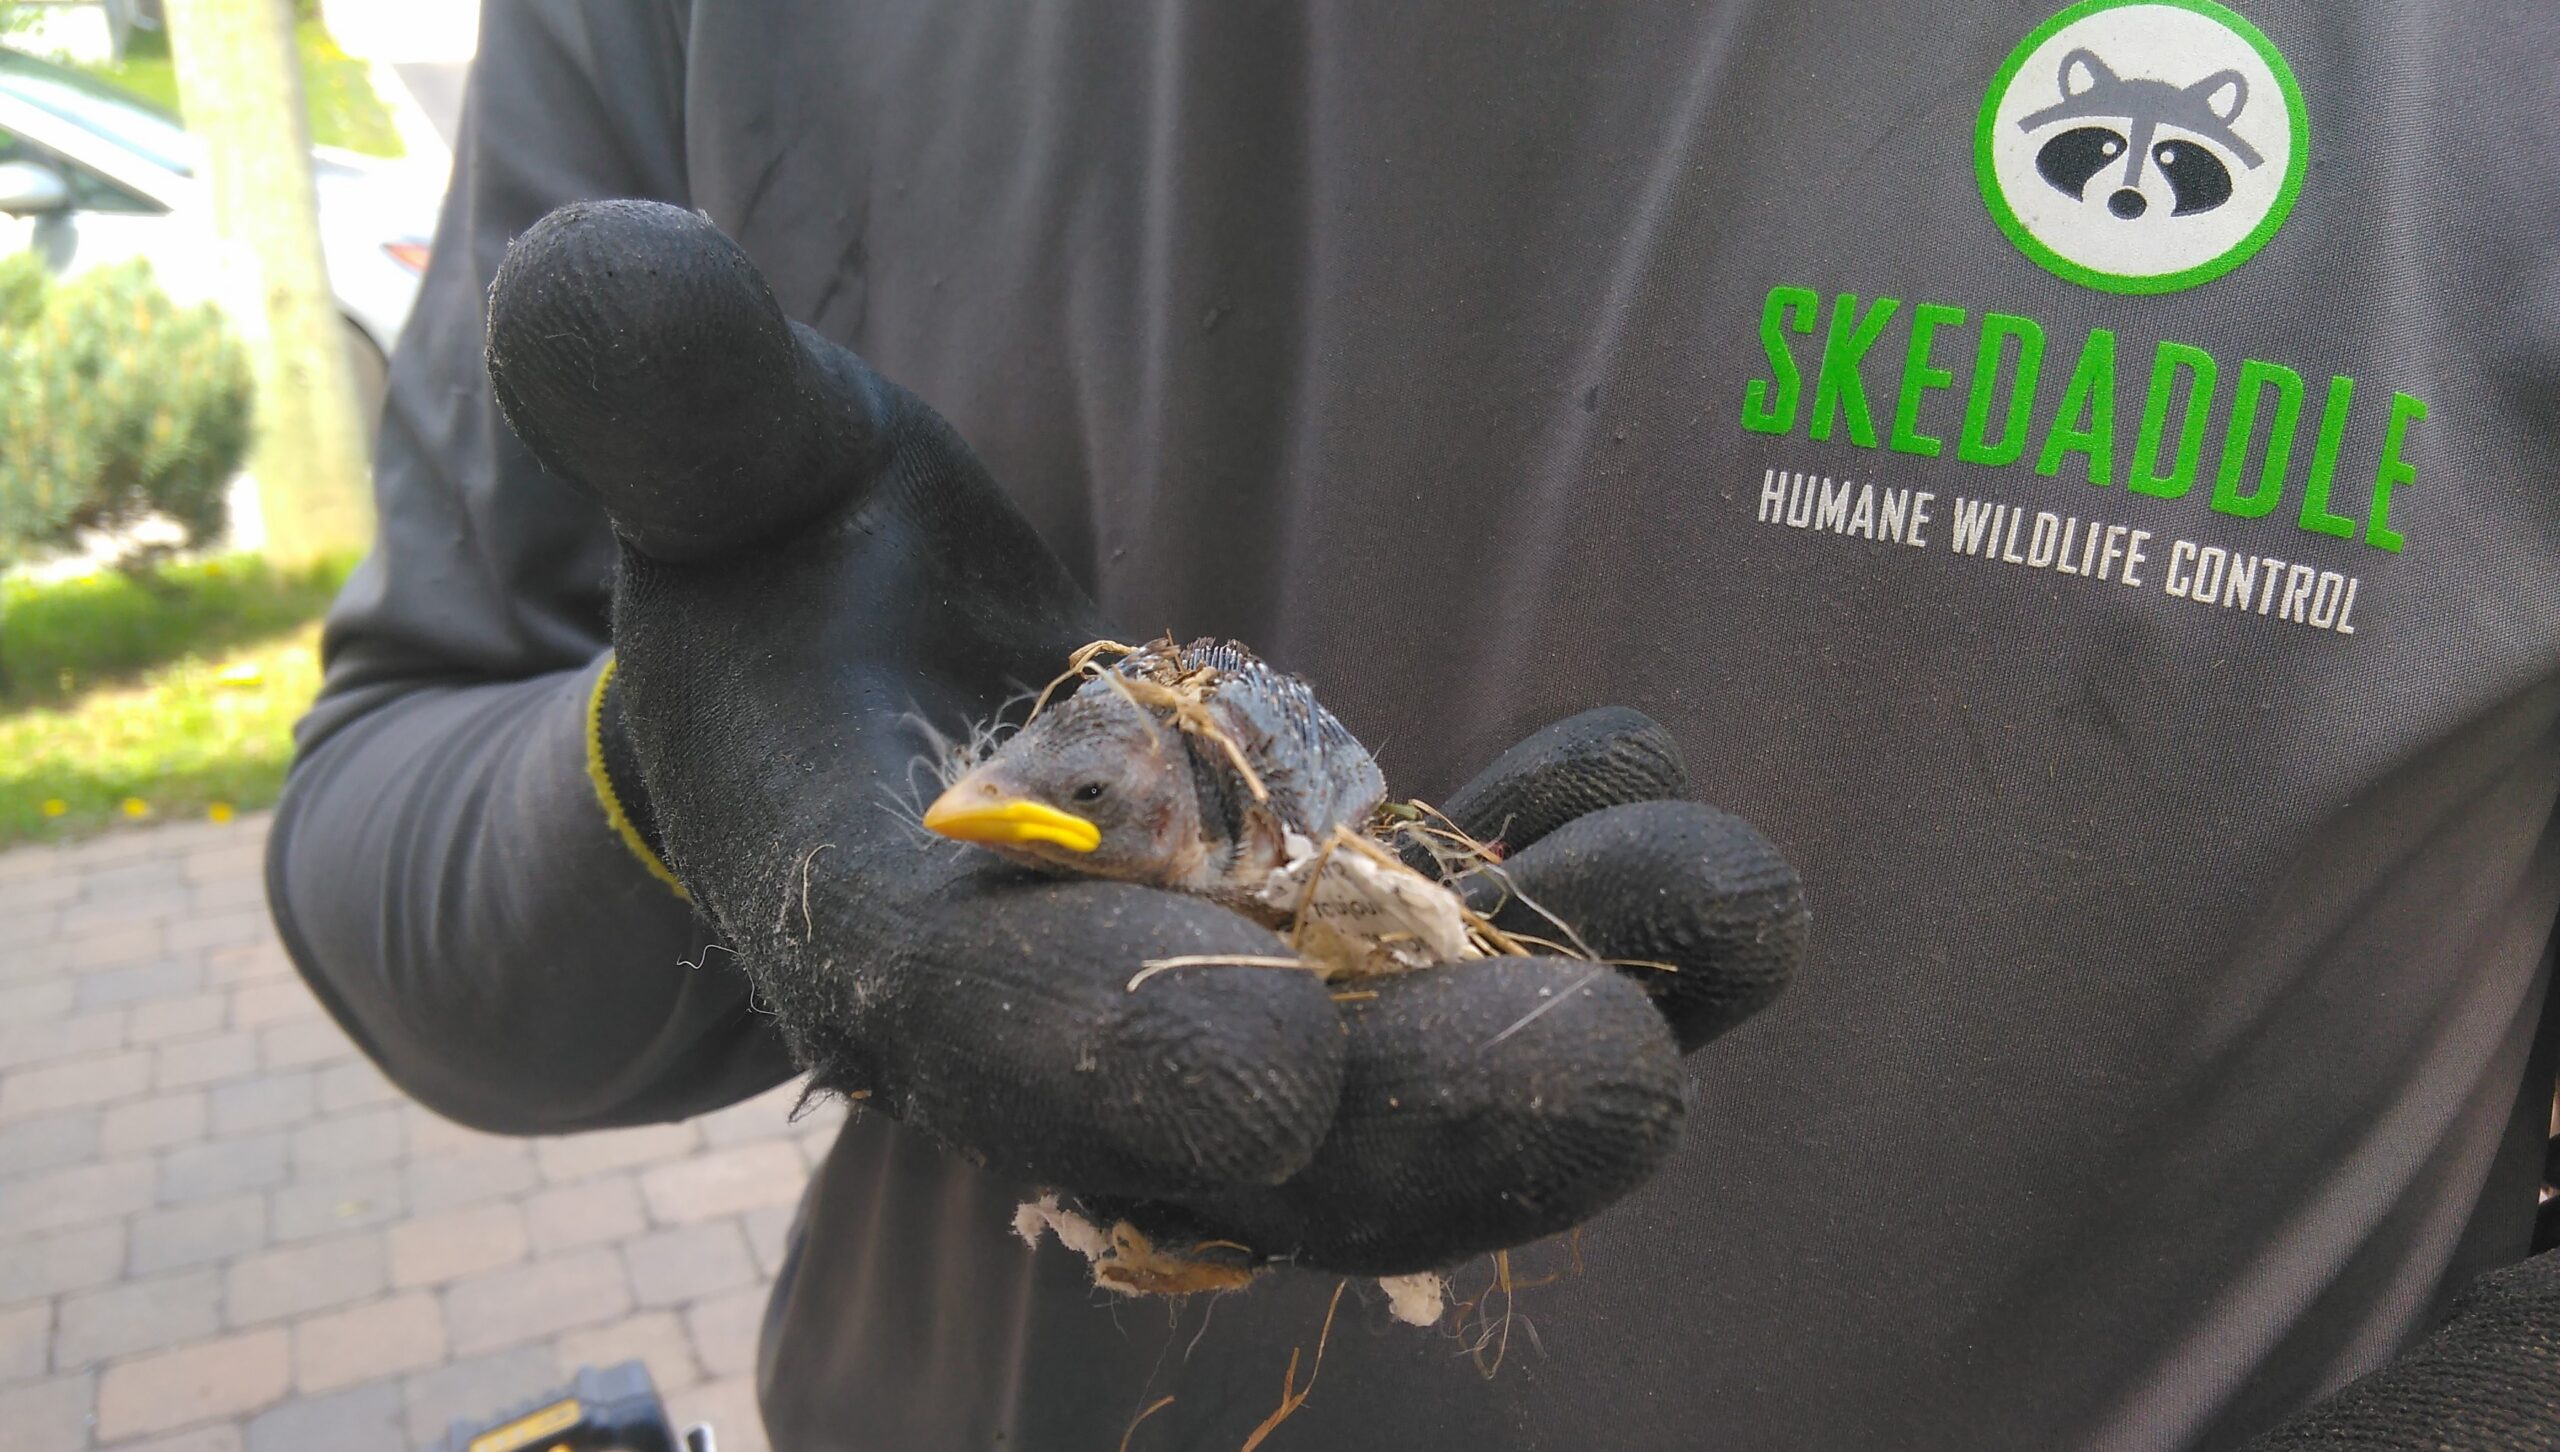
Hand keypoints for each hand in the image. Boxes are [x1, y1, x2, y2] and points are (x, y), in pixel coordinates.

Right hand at [485, 199, 1806, 1275]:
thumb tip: (597, 272)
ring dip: (1567, 1009)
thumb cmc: (782, 565)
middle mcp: (1061, 1022)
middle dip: (1427, 1111)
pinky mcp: (1324, 957)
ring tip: (1734, 902)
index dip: (1112, 1055)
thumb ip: (676, 397)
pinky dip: (1565, 910)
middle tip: (1622, 1070)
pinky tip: (1657, 803)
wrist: (872, 684)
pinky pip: (1457, 977)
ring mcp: (1216, 1007)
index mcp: (875, 928)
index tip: (1270, 1072)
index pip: (982, 1025)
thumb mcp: (722, 468)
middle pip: (1248, 1125)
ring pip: (1400, 1080)